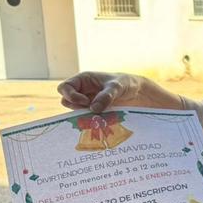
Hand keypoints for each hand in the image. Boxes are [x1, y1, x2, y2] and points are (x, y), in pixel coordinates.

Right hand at [58, 71, 182, 112]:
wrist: (138, 93)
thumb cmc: (126, 84)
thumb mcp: (117, 87)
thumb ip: (106, 96)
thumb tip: (93, 108)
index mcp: (83, 79)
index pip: (64, 87)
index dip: (70, 95)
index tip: (86, 102)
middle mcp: (82, 90)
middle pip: (67, 100)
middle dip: (76, 107)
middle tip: (91, 110)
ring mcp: (87, 101)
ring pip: (76, 111)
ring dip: (84, 115)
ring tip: (99, 116)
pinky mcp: (94, 111)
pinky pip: (86, 118)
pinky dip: (92, 120)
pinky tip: (102, 122)